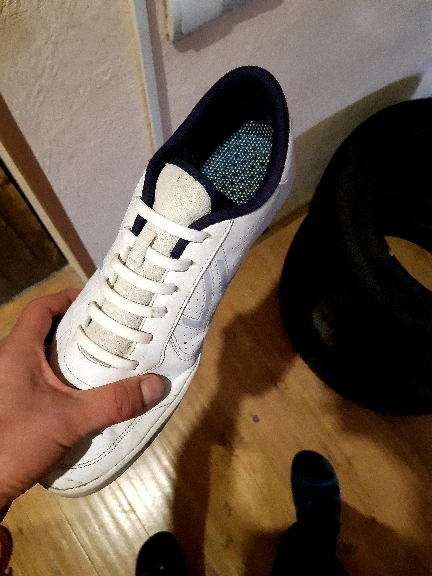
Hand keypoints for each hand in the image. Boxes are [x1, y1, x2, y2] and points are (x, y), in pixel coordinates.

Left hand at [0, 290, 163, 507]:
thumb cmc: (16, 442)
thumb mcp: (69, 420)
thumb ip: (114, 402)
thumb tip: (156, 385)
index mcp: (16, 352)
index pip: (40, 308)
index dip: (67, 298)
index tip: (97, 302)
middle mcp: (8, 361)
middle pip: (44, 330)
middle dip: (77, 328)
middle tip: (110, 332)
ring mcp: (8, 384)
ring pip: (42, 356)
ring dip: (70, 354)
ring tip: (104, 359)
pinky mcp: (12, 405)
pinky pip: (40, 378)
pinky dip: (62, 377)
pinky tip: (84, 392)